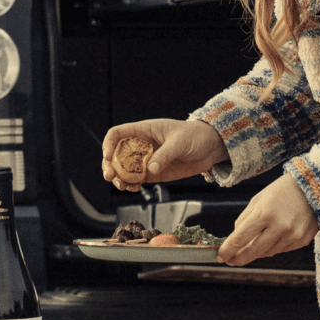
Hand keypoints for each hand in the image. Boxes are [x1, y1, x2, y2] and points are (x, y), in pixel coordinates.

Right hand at [103, 118, 228, 189]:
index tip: (107, 156)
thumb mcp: (180, 142)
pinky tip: (133, 189)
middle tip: (110, 177)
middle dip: (110, 165)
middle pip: (116, 154)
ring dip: (119, 178)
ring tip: (122, 186)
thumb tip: (150, 170)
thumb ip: (165, 155)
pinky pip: (137, 180)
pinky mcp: (154, 173)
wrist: (211, 147)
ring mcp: (147, 160)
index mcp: (144, 130)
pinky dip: (132, 185)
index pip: (118, 133)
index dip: (109, 144)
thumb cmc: (196, 136)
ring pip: (124, 169)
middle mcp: (141, 145)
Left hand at [220, 178, 316, 265]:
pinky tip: (274, 235)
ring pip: (266, 253)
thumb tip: (236, 241)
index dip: (227, 250)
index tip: (220, 256)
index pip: (240, 238)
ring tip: (253, 243)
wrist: (315, 187)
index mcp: (264, 213)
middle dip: (238, 258)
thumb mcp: (258, 200)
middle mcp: (279, 227)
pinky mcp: (302, 241)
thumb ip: (244, 220)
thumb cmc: (282, 191)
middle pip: (252, 251)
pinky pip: (281, 250)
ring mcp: (292, 236)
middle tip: (230, 260)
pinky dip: (273, 246)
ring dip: (256, 251)